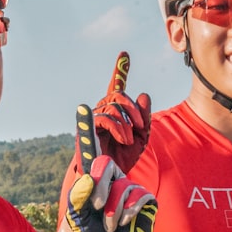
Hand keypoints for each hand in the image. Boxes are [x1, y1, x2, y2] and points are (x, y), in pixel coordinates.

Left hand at [67, 103, 156, 231]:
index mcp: (93, 179)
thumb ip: (78, 197)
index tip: (83, 107)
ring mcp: (131, 187)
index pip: (91, 150)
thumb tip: (87, 177)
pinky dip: (127, 212)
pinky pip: (137, 196)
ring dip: (111, 210)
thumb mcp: (78, 217)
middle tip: (94, 207)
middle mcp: (113, 178)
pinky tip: (124, 222)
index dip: (87, 129)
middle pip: (106, 165)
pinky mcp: (146, 199)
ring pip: (122, 185)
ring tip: (109, 225)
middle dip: (99, 187)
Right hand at [83, 51, 151, 173]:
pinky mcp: (86, 128)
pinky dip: (119, 128)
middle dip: (134, 109)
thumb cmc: (123, 159)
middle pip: (118, 95)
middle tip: (141, 125)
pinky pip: (106, 117)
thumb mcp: (141, 137)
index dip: (120, 71)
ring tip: (130, 140)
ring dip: (127, 122)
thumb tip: (143, 94)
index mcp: (115, 112)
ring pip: (113, 106)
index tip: (124, 55)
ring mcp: (93, 119)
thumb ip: (144, 117)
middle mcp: (101, 111)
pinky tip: (124, 140)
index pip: (116, 88)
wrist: (110, 176)